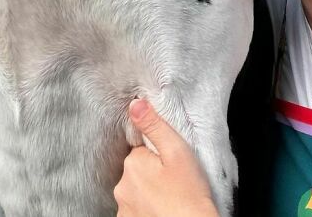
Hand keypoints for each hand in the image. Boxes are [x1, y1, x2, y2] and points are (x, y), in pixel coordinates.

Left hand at [113, 99, 220, 216]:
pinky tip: (163, 209)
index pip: (141, 150)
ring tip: (170, 197)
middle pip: (137, 170)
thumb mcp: (177, 152)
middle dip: (152, 173)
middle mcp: (122, 187)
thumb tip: (135, 104)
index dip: (158, 155)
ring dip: (149, 193)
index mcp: (132, 164)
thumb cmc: (189, 196)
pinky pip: (135, 209)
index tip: (171, 164)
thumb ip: (154, 126)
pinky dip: (146, 209)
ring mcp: (123, 208)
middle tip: (174, 182)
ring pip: (136, 191)